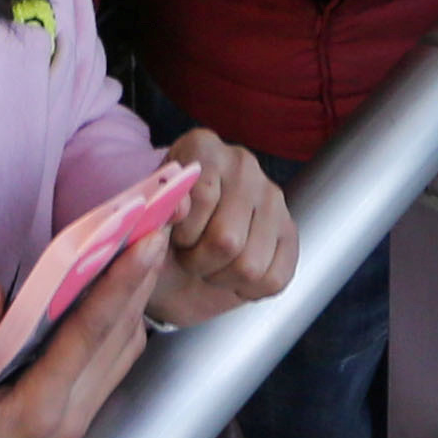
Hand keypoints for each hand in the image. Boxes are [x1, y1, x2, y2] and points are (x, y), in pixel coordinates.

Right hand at [0, 237, 163, 437]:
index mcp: (39, 410)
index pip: (89, 334)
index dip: (120, 282)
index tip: (145, 240)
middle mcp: (70, 415)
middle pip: (120, 336)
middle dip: (140, 279)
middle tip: (156, 224)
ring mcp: (75, 421)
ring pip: (123, 351)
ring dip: (134, 299)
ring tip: (141, 246)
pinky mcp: (70, 420)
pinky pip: (110, 364)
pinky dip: (120, 323)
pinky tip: (113, 295)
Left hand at [149, 133, 296, 321]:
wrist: (174, 263)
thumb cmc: (158, 236)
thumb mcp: (147, 224)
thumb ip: (160, 213)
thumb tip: (180, 207)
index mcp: (202, 148)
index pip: (201, 198)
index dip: (182, 232)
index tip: (173, 234)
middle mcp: (242, 164)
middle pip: (227, 239)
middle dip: (199, 262)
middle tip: (189, 255)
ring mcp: (272, 196)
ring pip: (250, 265)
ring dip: (222, 277)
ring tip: (209, 262)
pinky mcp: (289, 231)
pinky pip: (274, 278)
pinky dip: (247, 289)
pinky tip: (232, 272)